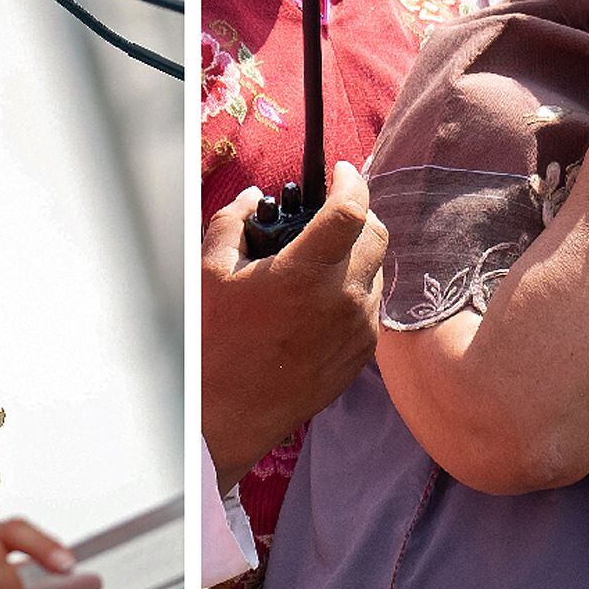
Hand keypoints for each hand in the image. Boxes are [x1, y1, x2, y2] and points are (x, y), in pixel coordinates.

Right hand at [201, 160, 385, 491]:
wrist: (225, 416)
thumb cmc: (213, 344)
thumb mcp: (211, 272)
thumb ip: (234, 222)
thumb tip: (253, 198)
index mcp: (306, 274)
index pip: (352, 209)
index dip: (353, 180)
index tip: (344, 171)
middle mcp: (343, 300)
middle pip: (377, 236)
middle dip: (359, 214)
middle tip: (331, 212)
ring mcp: (357, 330)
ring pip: (378, 271)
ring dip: (358, 254)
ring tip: (322, 259)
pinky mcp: (360, 356)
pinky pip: (372, 307)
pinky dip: (356, 290)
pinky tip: (323, 297)